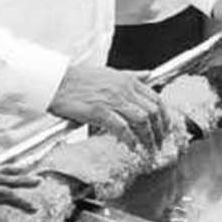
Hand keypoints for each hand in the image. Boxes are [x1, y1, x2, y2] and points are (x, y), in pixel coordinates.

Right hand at [48, 64, 168, 152]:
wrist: (57, 81)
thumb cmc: (80, 78)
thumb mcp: (110, 71)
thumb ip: (131, 75)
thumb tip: (149, 74)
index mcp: (128, 80)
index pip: (156, 99)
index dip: (164, 116)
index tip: (164, 129)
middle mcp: (124, 89)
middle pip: (153, 112)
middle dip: (159, 131)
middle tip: (158, 144)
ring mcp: (112, 100)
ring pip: (142, 120)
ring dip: (148, 138)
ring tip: (148, 150)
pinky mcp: (99, 111)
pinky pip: (122, 128)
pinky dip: (129, 140)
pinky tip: (131, 147)